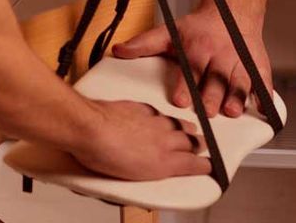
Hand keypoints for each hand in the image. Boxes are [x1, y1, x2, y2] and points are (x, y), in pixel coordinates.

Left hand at [72, 98, 212, 181]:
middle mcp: (163, 141)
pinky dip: (160, 116)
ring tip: (188, 130)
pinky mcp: (138, 108)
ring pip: (178, 124)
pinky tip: (158, 117)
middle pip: (191, 142)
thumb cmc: (100, 154)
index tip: (207, 167)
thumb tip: (141, 187)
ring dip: (184, 128)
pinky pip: (156, 112)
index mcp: (163, 163)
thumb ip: (142, 181)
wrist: (87, 128)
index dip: (204, 166)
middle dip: (198, 145)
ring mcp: (152, 122)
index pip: (194, 165)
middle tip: (200, 146)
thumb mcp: (125, 181)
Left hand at [112, 5, 273, 119]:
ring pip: (240, 81)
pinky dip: (265, 96)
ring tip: (231, 111)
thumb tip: (117, 51)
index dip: (186, 86)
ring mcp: (242, 61)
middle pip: (217, 78)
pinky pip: (264, 82)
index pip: (190, 69)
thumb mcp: (168, 32)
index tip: (181, 101)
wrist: (231, 13)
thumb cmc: (197, 29)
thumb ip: (143, 44)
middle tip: (207, 112)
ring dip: (236, 97)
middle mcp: (221, 55)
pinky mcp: (259, 67)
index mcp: (197, 48)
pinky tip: (264, 109)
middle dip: (212, 95)